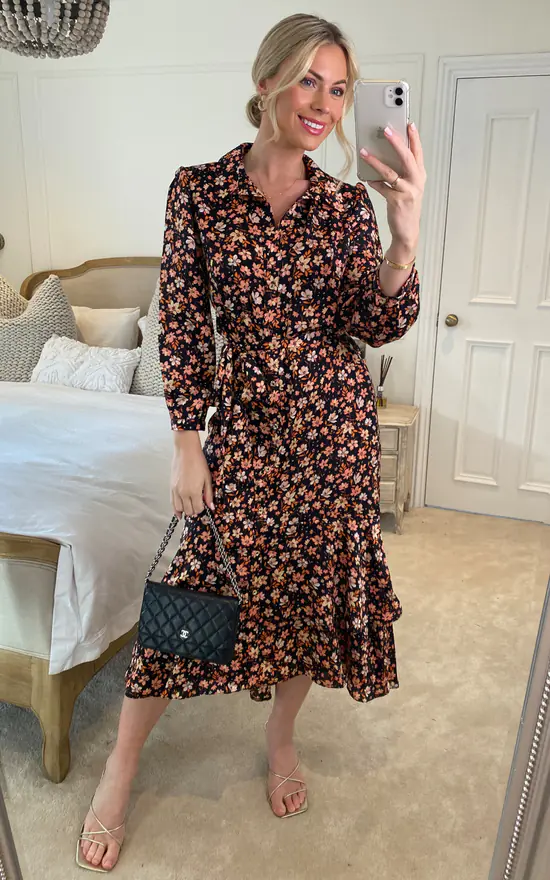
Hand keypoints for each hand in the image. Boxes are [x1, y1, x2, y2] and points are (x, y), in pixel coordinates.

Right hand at [170, 432, 214, 517]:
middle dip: (194, 511)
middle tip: (198, 506)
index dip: (202, 509)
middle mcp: (183, 493)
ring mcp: (175, 491)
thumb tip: (211, 507)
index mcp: (194, 492)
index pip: (197, 508)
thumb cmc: (199, 463)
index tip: (204, 505)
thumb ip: (209, 494)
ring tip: (189, 508)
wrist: (186, 452)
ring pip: (179, 509)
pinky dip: (175, 509)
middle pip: (188, 510)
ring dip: (185, 510)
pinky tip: (179, 513)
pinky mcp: (171, 487)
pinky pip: (172, 502)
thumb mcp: (207, 478)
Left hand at [360, 122, 425, 251]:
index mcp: (420, 175)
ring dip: (376, 161)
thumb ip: (402, 172)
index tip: (409, 123)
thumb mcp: (408, 187)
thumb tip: (385, 155)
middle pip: (407, 157)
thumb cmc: (406, 205)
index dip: (414, 137)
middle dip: (396, 142)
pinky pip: (382, 187)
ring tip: (364, 152)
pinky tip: (368, 178)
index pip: (418, 152)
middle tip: (386, 130)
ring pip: (390, 172)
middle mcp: (416, 181)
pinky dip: (374, 182)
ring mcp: (407, 191)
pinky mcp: (396, 200)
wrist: (407, 230)